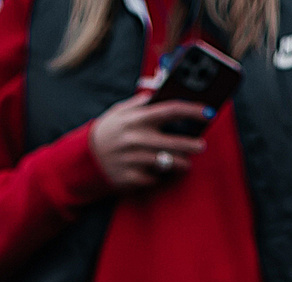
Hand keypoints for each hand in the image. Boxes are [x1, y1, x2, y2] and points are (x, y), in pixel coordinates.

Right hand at [89, 94, 207, 193]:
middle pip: (175, 142)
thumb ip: (140, 103)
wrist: (83, 159)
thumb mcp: (119, 112)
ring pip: (168, 163)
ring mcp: (133, 160)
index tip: (208, 112)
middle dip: (192, 145)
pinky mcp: (130, 178)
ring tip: (184, 162)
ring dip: (180, 163)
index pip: (171, 110)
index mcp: (137, 119)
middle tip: (201, 145)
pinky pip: (153, 178)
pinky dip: (157, 176)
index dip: (192, 111)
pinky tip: (156, 171)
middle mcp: (137, 139)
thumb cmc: (106, 132)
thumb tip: (161, 92)